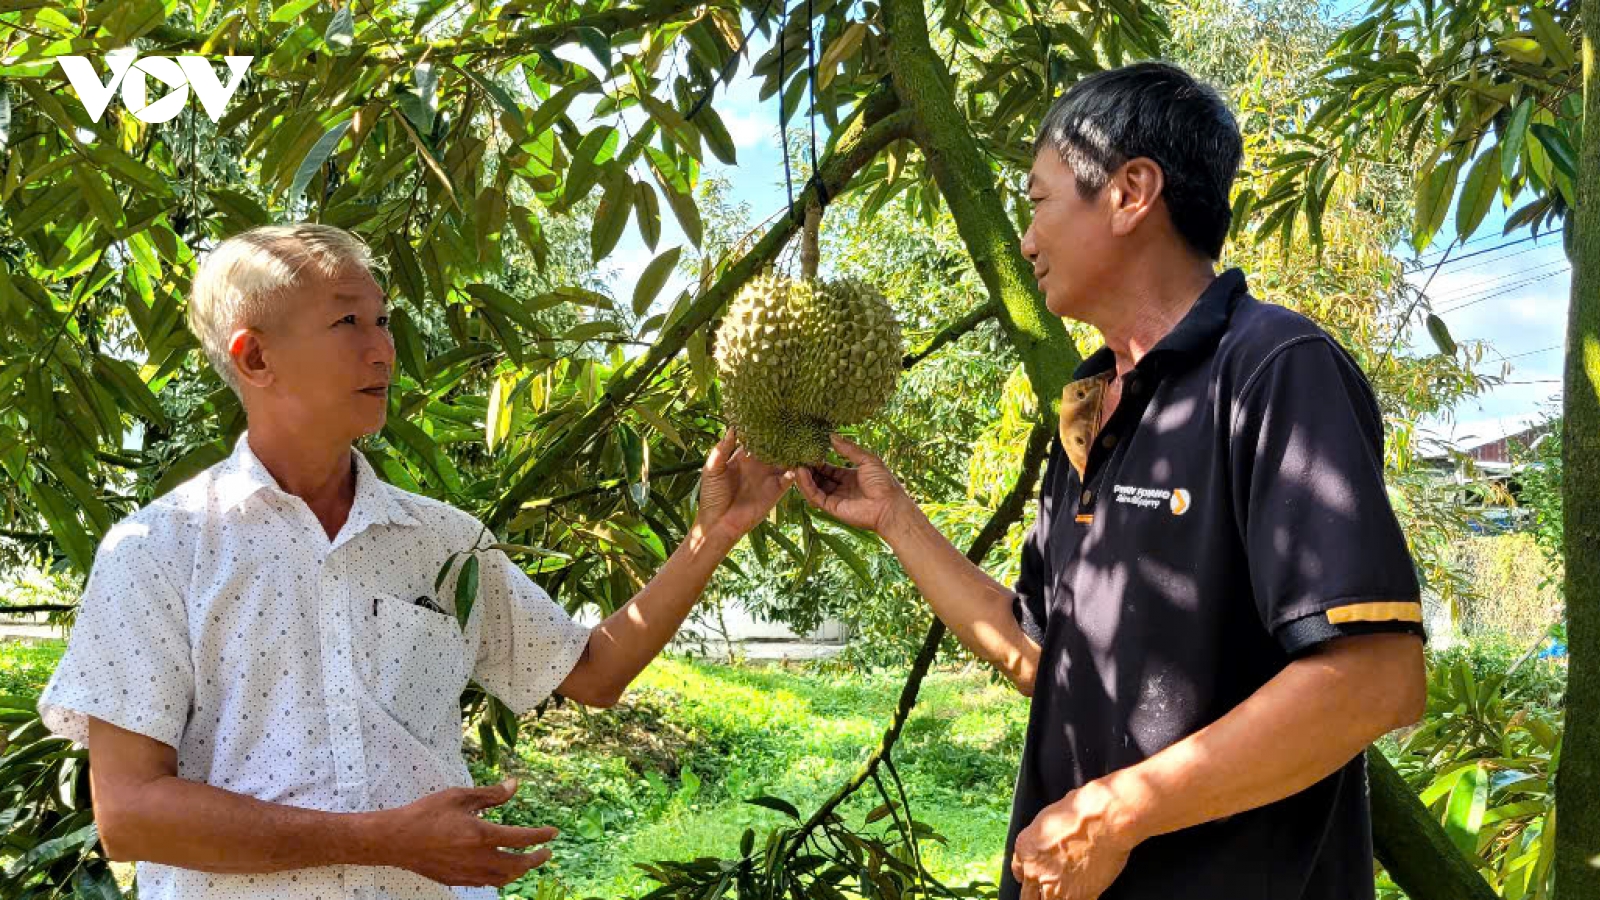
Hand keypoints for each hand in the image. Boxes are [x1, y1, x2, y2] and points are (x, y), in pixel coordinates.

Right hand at [377, 778, 557, 887]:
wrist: (395, 839)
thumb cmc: (426, 813)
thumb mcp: (459, 796)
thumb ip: (490, 794)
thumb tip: (515, 785)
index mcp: (482, 835)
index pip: (521, 838)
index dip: (541, 836)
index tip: (553, 833)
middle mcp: (478, 859)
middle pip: (518, 865)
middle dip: (536, 859)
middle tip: (546, 853)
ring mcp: (467, 873)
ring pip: (503, 879)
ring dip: (519, 871)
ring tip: (526, 862)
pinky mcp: (455, 880)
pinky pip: (485, 883)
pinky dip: (498, 877)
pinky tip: (498, 869)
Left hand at [694, 428, 795, 544]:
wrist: (718, 524)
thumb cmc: (711, 496)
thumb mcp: (712, 469)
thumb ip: (722, 449)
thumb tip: (732, 427)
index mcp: (742, 458)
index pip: (756, 438)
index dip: (762, 428)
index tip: (769, 412)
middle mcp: (758, 465)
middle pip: (774, 446)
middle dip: (782, 436)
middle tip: (792, 420)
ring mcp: (768, 477)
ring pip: (785, 460)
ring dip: (792, 451)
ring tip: (801, 437)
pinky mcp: (776, 490)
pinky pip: (790, 478)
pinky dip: (796, 470)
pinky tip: (799, 462)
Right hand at [793, 434, 912, 534]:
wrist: (889, 505)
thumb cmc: (883, 482)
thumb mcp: (867, 459)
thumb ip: (848, 449)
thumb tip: (832, 436)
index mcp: (849, 477)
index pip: (828, 469)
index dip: (818, 461)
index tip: (808, 451)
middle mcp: (841, 488)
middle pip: (819, 478)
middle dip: (808, 468)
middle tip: (798, 457)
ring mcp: (835, 498)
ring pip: (814, 487)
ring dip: (804, 476)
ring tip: (797, 464)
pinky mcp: (831, 508)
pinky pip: (815, 496)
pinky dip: (807, 485)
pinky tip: (802, 473)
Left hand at [1011, 781, 1136, 899]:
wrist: (1103, 821)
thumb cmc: (1080, 811)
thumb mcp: (1048, 819)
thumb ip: (1041, 840)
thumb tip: (1047, 847)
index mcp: (1025, 849)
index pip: (1019, 873)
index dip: (1029, 876)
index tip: (1036, 878)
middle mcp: (1035, 872)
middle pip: (1028, 897)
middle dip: (1037, 895)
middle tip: (1047, 890)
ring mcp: (1056, 888)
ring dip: (1055, 898)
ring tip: (1066, 892)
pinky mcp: (1079, 897)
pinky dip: (1078, 899)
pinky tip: (1082, 894)